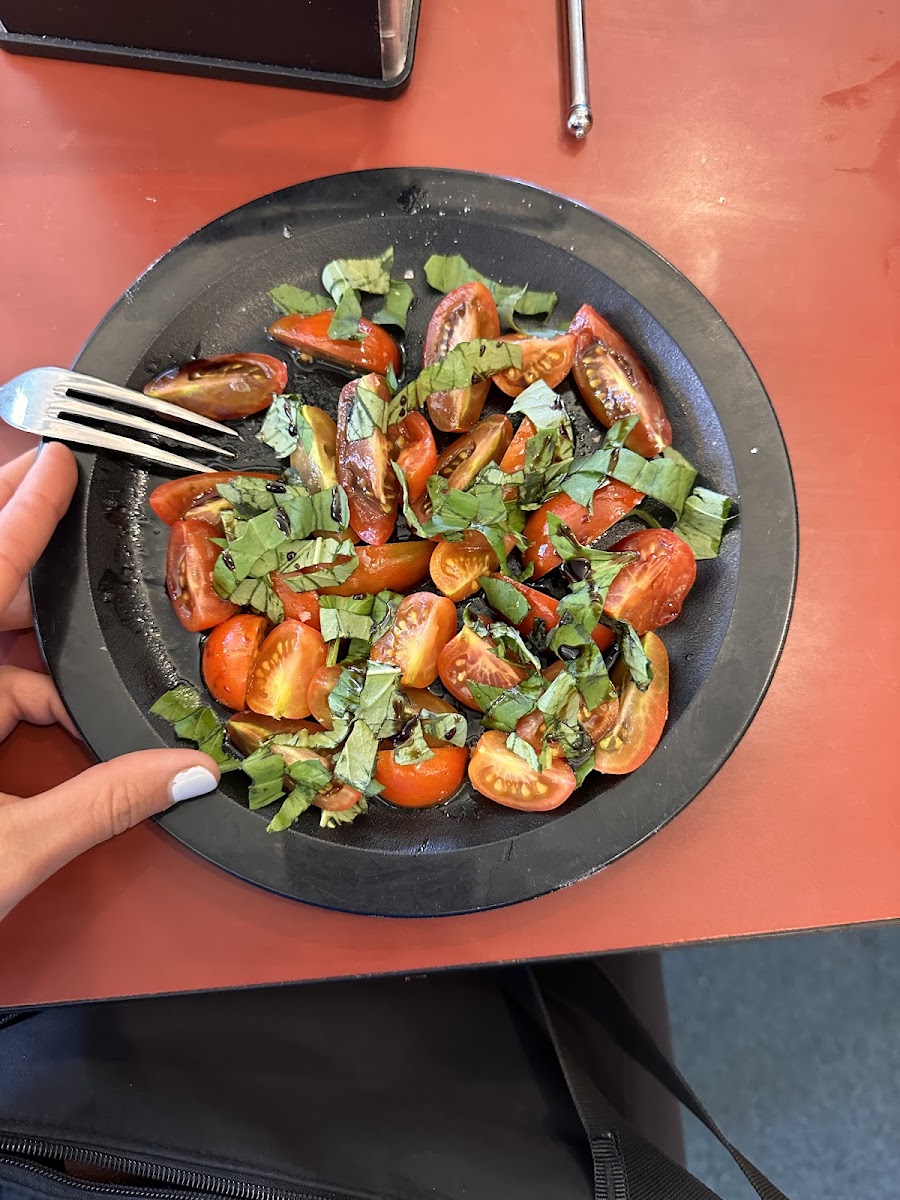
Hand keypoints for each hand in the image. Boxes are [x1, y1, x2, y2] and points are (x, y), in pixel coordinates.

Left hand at [0, 444, 219, 921]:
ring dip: (32, 634)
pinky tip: (59, 709)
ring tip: (83, 625)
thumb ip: (102, 805)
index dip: (21, 515)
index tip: (52, 462)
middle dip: (23, 543)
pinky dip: (25, 691)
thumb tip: (185, 772)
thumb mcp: (8, 852)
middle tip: (68, 495)